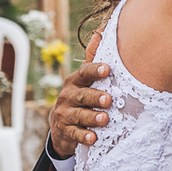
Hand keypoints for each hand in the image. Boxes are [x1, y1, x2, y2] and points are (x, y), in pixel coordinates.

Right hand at [49, 32, 111, 157]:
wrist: (63, 127)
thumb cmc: (82, 98)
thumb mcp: (86, 81)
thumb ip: (94, 60)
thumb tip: (102, 31)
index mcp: (76, 81)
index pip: (84, 73)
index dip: (95, 70)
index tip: (108, 69)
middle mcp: (68, 96)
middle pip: (81, 95)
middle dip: (95, 97)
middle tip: (108, 100)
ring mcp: (64, 114)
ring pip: (78, 116)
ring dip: (91, 118)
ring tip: (105, 120)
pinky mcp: (64, 132)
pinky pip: (74, 135)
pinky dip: (84, 137)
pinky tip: (94, 138)